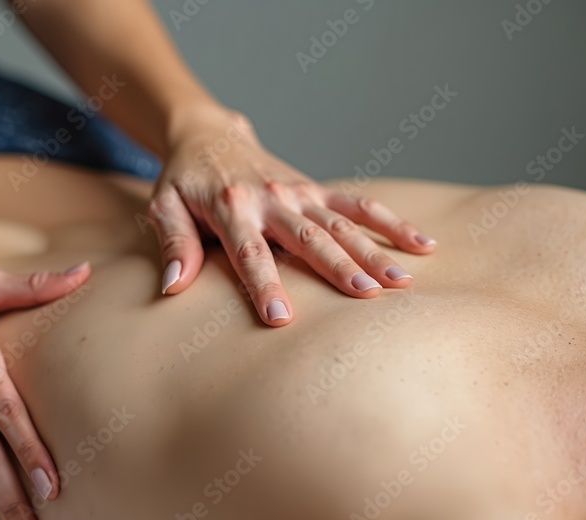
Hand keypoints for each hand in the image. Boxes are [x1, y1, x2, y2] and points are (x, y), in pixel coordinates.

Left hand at [148, 107, 436, 323]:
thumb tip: (172, 285)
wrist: (208, 135)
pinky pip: (357, 204)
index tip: (281, 318)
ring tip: (402, 280)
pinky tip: (421, 245)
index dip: (265, 285)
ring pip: (340, 224)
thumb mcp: (164, 206)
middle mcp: (271, 198)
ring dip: (373, 251)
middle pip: (308, 238)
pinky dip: (389, 222)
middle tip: (367, 295)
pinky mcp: (315, 188)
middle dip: (338, 267)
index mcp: (230, 206)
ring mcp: (298, 192)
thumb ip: (173, 243)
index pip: (250, 253)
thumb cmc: (183, 180)